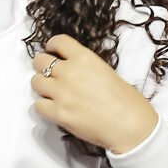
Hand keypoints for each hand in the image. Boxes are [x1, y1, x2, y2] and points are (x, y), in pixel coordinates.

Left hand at [30, 34, 158, 154]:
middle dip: (43, 67)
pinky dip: (43, 107)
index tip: (52, 51)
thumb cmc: (127, 102)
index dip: (52, 46)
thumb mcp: (106, 72)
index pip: (58, 41)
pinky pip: (38, 105)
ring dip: (43, 87)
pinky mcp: (59, 113)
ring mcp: (62, 93)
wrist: (131, 126)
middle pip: (40, 61)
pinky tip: (53, 108)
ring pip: (36, 82)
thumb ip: (85, 67)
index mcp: (85, 58)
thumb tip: (72, 69)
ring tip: (52, 93)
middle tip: (50, 74)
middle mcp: (70, 72)